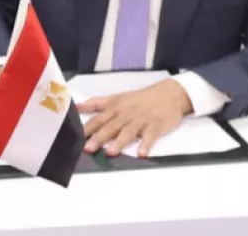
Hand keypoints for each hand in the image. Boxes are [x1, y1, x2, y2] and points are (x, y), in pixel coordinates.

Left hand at [76, 79, 192, 157]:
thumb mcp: (117, 97)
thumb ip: (97, 103)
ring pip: (128, 132)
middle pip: (111, 126)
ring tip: (110, 153)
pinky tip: (141, 154)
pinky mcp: (155, 126)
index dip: (88, 127)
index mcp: (115, 107)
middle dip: (99, 137)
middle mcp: (126, 114)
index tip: (77, 136)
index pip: (99, 118)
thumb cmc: (141, 98)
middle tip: (88, 149)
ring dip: (119, 142)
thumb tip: (77, 106)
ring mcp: (141, 120)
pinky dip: (146, 145)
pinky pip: (150, 136)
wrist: (169, 94)